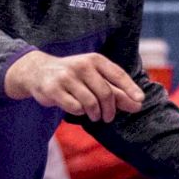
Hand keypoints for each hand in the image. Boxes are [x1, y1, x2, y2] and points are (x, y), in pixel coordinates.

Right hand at [5, 50, 143, 121]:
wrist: (38, 72)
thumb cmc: (74, 77)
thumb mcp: (95, 78)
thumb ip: (116, 90)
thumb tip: (138, 103)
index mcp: (95, 60)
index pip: (118, 75)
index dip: (130, 89)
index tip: (140, 101)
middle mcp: (82, 65)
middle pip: (106, 93)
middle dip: (110, 109)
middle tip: (109, 117)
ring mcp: (67, 76)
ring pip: (90, 102)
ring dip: (95, 114)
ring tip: (94, 116)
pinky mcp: (53, 89)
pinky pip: (74, 107)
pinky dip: (79, 112)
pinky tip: (77, 110)